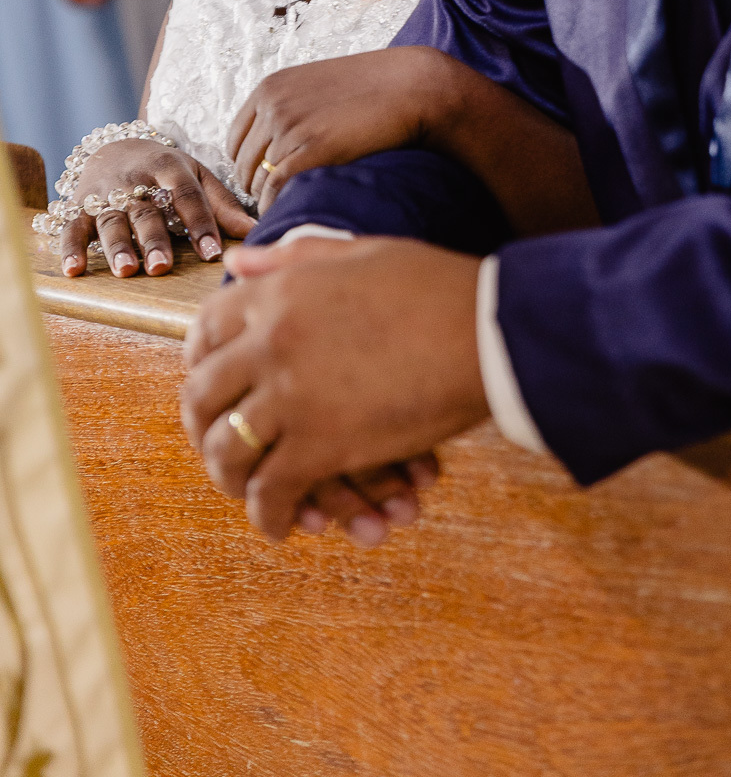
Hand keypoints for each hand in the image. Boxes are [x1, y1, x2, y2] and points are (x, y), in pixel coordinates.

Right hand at [60, 138, 256, 277]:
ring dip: (117, 245)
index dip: (201, 223)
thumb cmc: (166, 170)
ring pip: (111, 219)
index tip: (213, 253)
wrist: (115, 146)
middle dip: (154, 238)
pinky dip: (71, 248)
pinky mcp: (79, 204)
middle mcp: (135, 179)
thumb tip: (258, 230)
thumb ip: (223, 205)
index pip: (188, 196)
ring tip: (126, 270)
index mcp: (170, 167)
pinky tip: (74, 270)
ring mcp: (104, 192)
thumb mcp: (197, 176)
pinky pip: (72, 226)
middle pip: (146, 210)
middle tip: (162, 266)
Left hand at [181, 235, 487, 540]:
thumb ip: (294, 259)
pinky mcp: (322, 444)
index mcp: (278, 292)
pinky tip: (283, 523)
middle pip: (202, 396)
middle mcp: (270, 341)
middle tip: (218, 445)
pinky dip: (270, 515)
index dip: (198, 363)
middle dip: (203, 428)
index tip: (211, 385)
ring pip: (228, 451)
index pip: (204, 331)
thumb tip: (237, 263)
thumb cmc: (435, 287)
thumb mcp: (359, 254)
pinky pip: (271, 491)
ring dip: (231, 478)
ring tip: (246, 488)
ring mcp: (291, 394)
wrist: (487, 329)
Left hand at [228, 47, 600, 238]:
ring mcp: (289, 126)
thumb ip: (293, 107)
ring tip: (290, 205)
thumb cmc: (376, 90)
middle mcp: (273, 105)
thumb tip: (278, 141)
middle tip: (280, 199)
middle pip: (242, 162)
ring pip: (256, 178)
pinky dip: (275, 205)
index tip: (268, 177)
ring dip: (267, 197)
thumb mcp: (322, 86)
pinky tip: (289, 210)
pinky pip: (274, 188)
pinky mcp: (310, 148)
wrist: (414, 87)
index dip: (249, 163)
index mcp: (271, 87)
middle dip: (257, 183)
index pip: (234, 138)